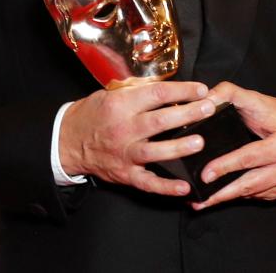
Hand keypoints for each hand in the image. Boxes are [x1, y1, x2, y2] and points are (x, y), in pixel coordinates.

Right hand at [59, 81, 215, 196]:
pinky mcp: (125, 174)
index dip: (181, 90)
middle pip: (160, 121)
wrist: (67, 141)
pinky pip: (148, 183)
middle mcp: (123, 129)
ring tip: (200, 142)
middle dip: (188, 114)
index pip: (156, 94)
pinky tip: (185, 187)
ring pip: (155, 151)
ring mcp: (124, 153)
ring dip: (179, 147)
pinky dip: (166, 187)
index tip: (200, 89)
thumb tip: (168, 89)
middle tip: (209, 109)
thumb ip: (136, 93)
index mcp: (120, 105)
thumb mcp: (109, 94)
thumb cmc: (92, 114)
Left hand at [192, 82, 275, 209]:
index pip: (249, 158)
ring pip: (251, 193)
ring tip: (202, 201)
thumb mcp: (256, 99)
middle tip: (197, 198)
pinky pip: (257, 194)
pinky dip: (238, 195)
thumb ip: (229, 93)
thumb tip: (205, 101)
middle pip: (249, 183)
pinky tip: (221, 196)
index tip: (205, 174)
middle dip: (221, 192)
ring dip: (226, 198)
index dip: (225, 166)